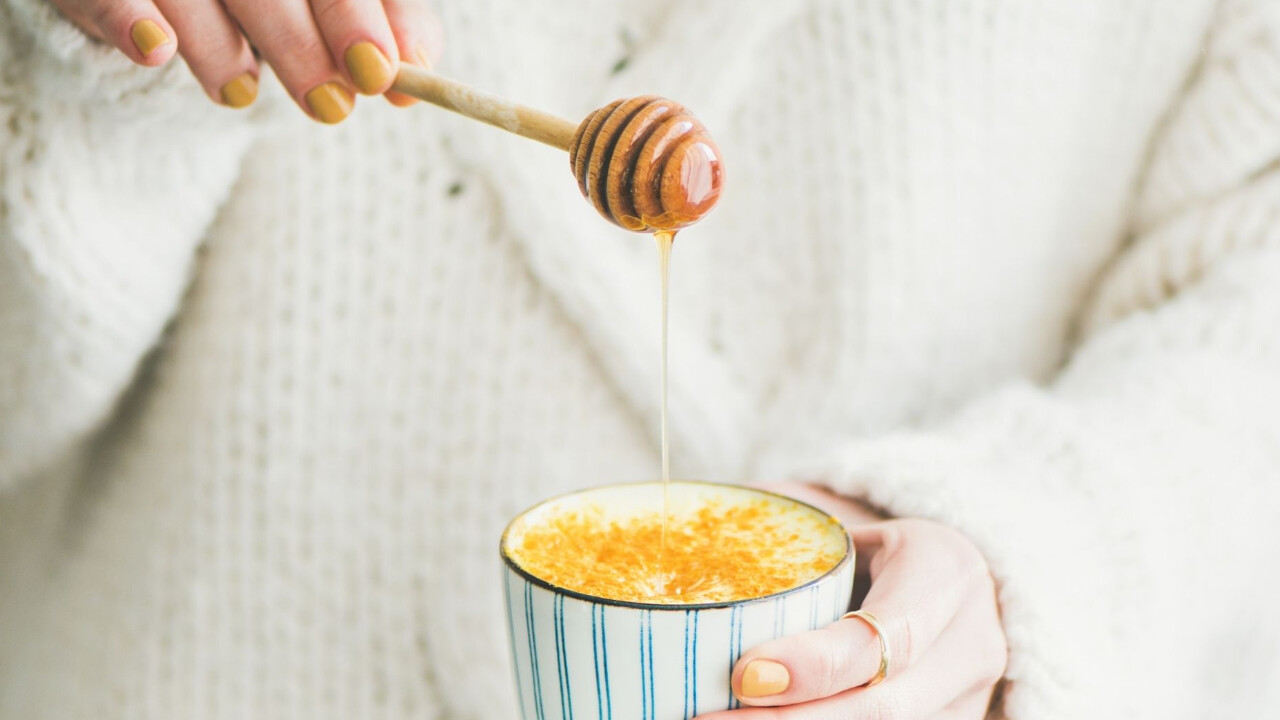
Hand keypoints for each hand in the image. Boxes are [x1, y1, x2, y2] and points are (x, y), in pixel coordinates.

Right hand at [48, 0, 444, 119]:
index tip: (385, 72)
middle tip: (334, 105)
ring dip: (219, 41)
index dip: (370, 11)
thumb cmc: (265, 0)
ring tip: (243, 95)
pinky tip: (156, 50)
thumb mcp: (327, 7)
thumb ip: (380, 25)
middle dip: (302, 39)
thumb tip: (418, 67)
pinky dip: (125, 15)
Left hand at [701, 484, 1006, 719]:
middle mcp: (972, 643)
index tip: (743, 675)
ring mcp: (970, 699)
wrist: (948, 583)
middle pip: (886, 709)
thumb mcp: (841, 524)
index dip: (816, 665)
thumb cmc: (873, 548)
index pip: (886, 634)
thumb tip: (694, 523)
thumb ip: (780, 526)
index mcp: (945, 570)